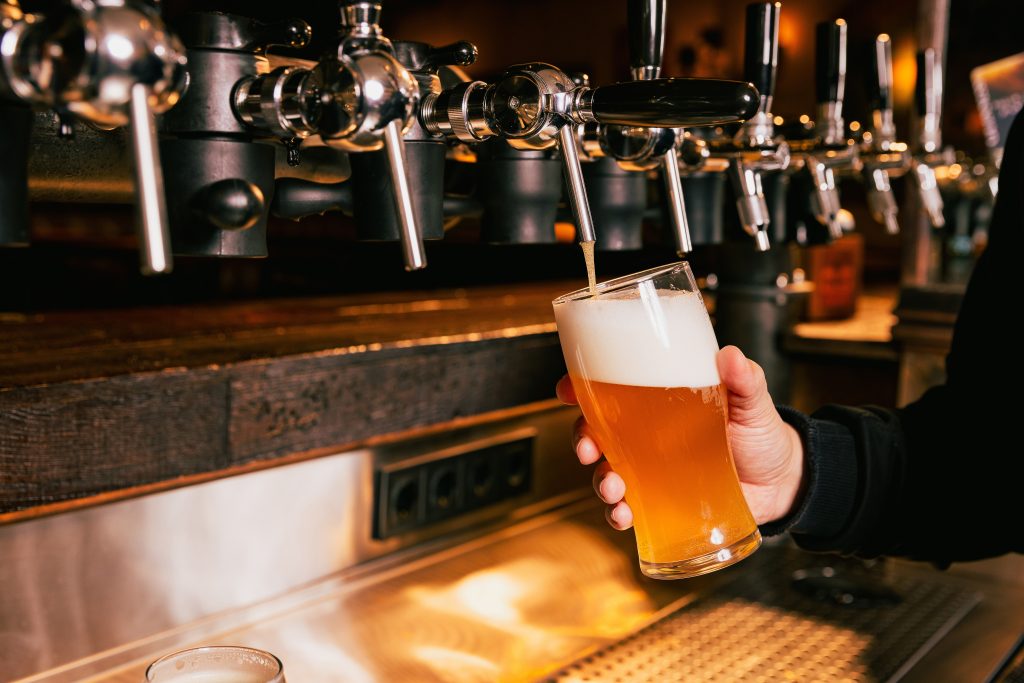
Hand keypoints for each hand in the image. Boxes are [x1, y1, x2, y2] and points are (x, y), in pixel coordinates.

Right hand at [555, 345, 805, 529]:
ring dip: (599, 480)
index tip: (568, 389)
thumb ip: (743, 378)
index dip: (580, 386)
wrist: (783, 482)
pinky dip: (617, 513)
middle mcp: (645, 434)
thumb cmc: (761, 433)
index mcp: (658, 400)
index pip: (609, 388)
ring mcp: (650, 469)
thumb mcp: (753, 400)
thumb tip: (730, 356)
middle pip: (595, 430)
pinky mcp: (660, 501)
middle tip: (587, 448)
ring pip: (605, 471)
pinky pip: (626, 507)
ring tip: (614, 487)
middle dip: (580, 438)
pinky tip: (624, 515)